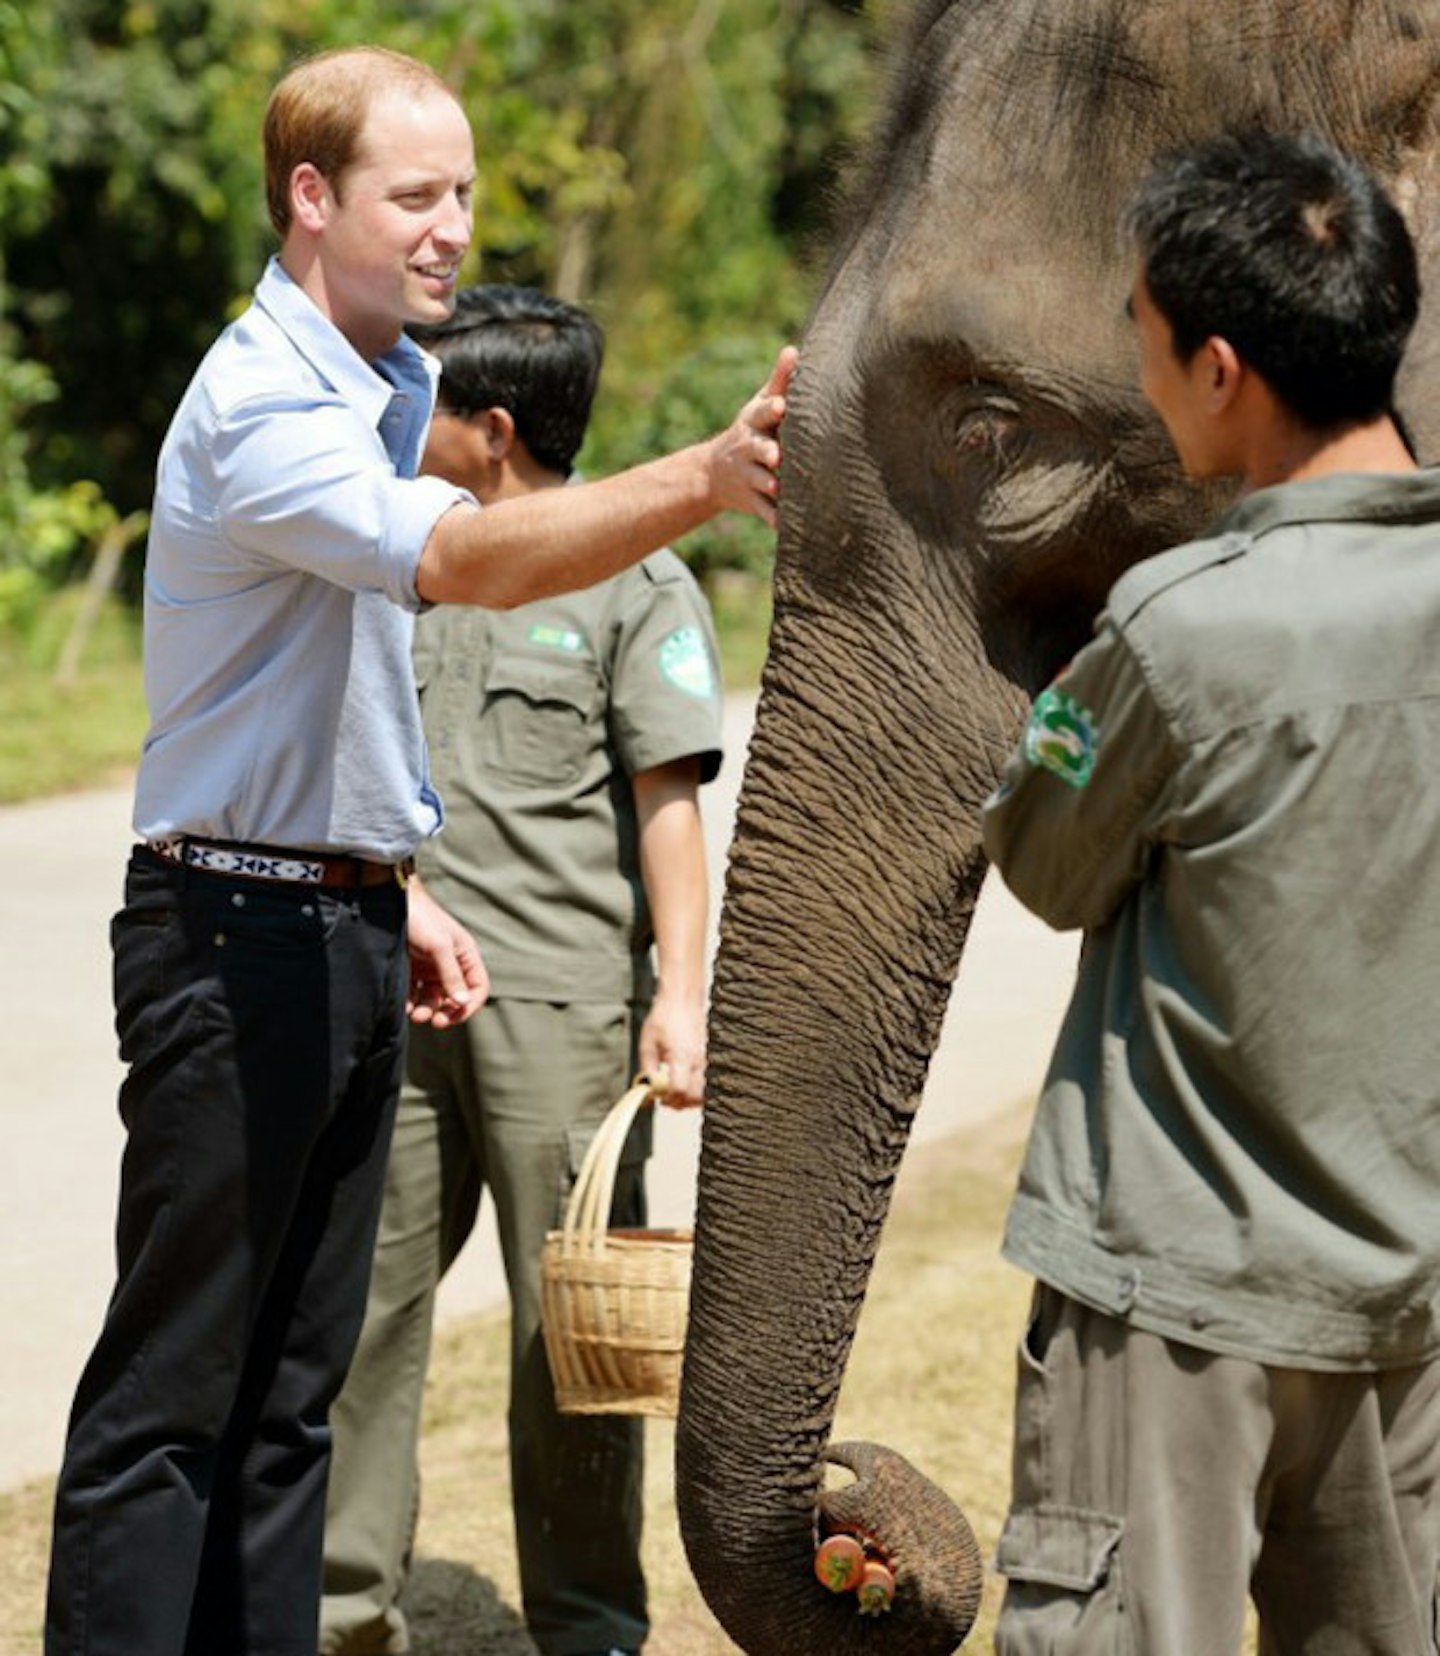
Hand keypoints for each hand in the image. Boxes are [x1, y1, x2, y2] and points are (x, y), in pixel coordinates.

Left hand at [405, 876, 487, 1026]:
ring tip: (416, 1015)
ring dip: (428, 1010)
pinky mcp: (410, 970)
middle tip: (436, 1022)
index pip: (478, 987)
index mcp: (465, 955)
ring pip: (433, 999)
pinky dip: (411, 1004)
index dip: (470, 1004)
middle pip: (455, 998)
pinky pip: (413, 995)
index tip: (455, 1015)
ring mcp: (429, 968)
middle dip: (447, 1012)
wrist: (390, 901)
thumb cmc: (420, 918)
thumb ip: (451, 974)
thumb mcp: (439, 946)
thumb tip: (462, 1002)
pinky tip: (404, 1007)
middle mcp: (449, 964)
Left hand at [638, 988, 706, 1109]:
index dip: (668, 1099)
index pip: (680, 1090)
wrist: (682, 1000)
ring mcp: (705, 1060)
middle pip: (695, 1097)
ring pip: (704, 1091)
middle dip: (680, 1104)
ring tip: (674, 1092)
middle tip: (665, 1100)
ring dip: (689, 1098)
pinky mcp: (707, 1057)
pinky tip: (682, 1081)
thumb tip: (646, 1089)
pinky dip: (696, 1088)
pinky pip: (706, 1081)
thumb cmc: (665, 1017)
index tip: (658, 1096)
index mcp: (681, 1057)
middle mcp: (698, 1061)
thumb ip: (647, 1070)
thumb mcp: (647, 1044)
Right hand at [707, 345, 798, 526]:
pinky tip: (787, 526)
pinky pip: (764, 511)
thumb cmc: (753, 430)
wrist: (715, 473)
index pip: (762, 412)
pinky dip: (774, 519)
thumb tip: (794, 350)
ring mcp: (748, 476)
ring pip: (759, 480)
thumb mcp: (760, 405)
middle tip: (775, 455)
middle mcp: (748, 449)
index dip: (771, 409)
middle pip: (757, 448)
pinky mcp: (752, 501)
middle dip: (765, 451)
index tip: (781, 406)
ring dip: (768, 484)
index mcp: (754, 423)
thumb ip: (779, 381)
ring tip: (778, 487)